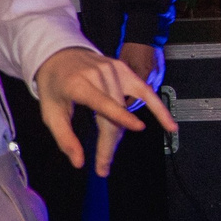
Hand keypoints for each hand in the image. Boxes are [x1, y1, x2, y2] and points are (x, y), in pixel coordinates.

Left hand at [33, 46, 177, 177]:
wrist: (59, 55)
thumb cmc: (54, 84)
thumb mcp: (50, 112)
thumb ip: (64, 138)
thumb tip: (79, 162)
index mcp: (78, 83)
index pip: (103, 101)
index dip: (121, 116)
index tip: (138, 127)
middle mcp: (99, 74)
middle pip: (115, 113)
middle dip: (110, 143)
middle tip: (103, 165)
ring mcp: (114, 70)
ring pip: (127, 108)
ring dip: (122, 132)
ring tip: (110, 150)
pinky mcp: (124, 70)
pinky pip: (145, 92)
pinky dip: (158, 109)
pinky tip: (169, 125)